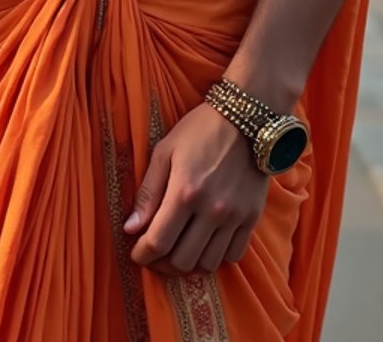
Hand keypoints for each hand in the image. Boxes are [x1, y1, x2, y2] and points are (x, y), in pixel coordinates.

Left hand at [124, 104, 267, 276]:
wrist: (245, 118)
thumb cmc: (199, 130)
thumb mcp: (165, 151)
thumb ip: (148, 192)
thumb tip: (130, 228)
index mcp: (184, 192)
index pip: (158, 242)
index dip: (142, 255)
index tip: (136, 253)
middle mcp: (211, 209)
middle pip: (182, 261)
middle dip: (163, 262)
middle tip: (156, 252)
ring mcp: (234, 216)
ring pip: (208, 264)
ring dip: (190, 263)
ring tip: (180, 248)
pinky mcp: (252, 217)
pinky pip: (234, 256)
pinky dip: (217, 256)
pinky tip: (206, 242)